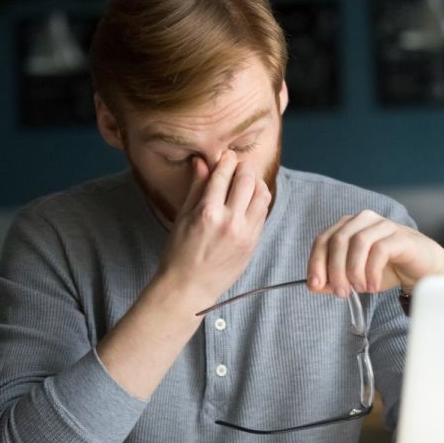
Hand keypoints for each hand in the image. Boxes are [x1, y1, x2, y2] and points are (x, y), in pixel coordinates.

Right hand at [157, 151, 271, 309]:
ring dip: (256, 182)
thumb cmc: (180, 252)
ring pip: (262, 195)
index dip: (227, 160)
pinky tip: (250, 198)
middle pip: (247, 180)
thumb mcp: (182, 216)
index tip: (226, 156)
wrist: (190, 286)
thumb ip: (196, 187)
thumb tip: (201, 161)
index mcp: (207, 213)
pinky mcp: (254, 242)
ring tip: (248, 180)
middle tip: (239, 164)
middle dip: (244, 167)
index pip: (224, 175)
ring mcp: (245, 233)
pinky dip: (259, 200)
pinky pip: (263, 212)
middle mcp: (229, 221)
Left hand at [307, 210, 443, 297]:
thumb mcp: (355, 277)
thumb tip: (314, 286)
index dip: (316, 263)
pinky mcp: (401, 236)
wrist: (423, 270)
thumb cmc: (387, 270)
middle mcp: (364, 220)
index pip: (323, 240)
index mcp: (348, 226)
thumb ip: (334, 280)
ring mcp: (383, 225)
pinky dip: (372, 272)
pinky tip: (373, 286)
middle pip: (338, 240)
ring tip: (360, 289)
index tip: (315, 285)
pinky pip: (380, 250)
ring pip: (358, 242)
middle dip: (335, 270)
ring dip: (354, 270)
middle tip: (341, 293)